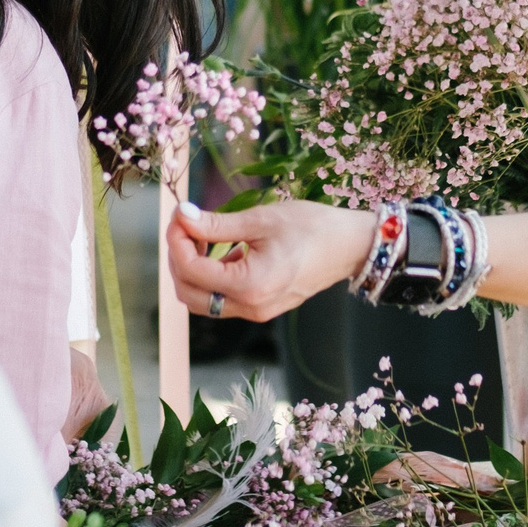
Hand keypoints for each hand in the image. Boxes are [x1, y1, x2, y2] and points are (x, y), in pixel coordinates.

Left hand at [166, 199, 372, 322]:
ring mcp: (257, 312)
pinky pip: (223, 300)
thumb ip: (216, 224)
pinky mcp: (262, 307)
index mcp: (250, 285)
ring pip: (203, 301)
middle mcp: (251, 307)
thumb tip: (182, 217)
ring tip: (201, 236)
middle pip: (189, 293)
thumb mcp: (260, 220)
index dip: (176, 241)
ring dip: (193, 271)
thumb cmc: (312, 228)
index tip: (179, 215)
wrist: (351, 246)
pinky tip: (224, 250)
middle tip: (185, 225)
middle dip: (178, 258)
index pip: (191, 270)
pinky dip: (212, 277)